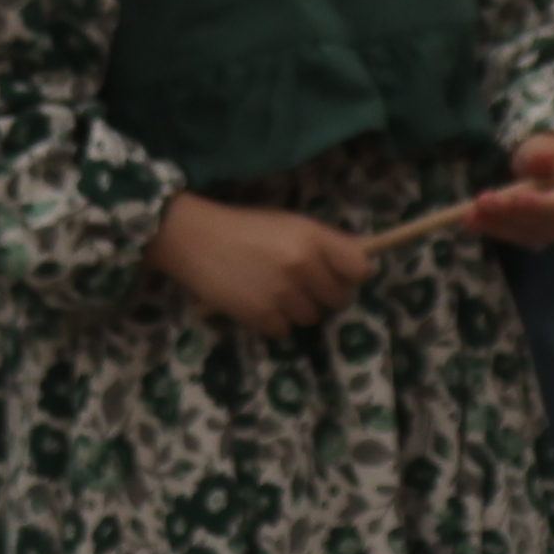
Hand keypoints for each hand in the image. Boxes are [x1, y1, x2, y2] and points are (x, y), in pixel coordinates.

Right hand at [150, 190, 364, 332]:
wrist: (193, 238)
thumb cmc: (244, 228)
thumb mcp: (289, 223)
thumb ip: (323, 244)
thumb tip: (356, 266)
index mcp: (312, 237)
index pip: (360, 269)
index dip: (350, 275)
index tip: (337, 276)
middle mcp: (302, 265)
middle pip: (338, 299)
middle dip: (323, 295)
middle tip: (300, 285)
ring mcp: (282, 292)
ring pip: (311, 317)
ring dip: (296, 310)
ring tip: (272, 290)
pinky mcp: (261, 315)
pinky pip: (285, 330)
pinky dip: (273, 321)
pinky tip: (256, 300)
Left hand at [459, 131, 553, 249]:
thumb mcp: (549, 144)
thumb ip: (542, 152)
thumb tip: (538, 159)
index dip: (539, 205)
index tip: (514, 199)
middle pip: (540, 222)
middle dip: (508, 214)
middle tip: (480, 204)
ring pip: (525, 232)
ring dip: (496, 225)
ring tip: (467, 216)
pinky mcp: (539, 235)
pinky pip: (517, 235)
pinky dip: (494, 229)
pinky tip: (472, 223)